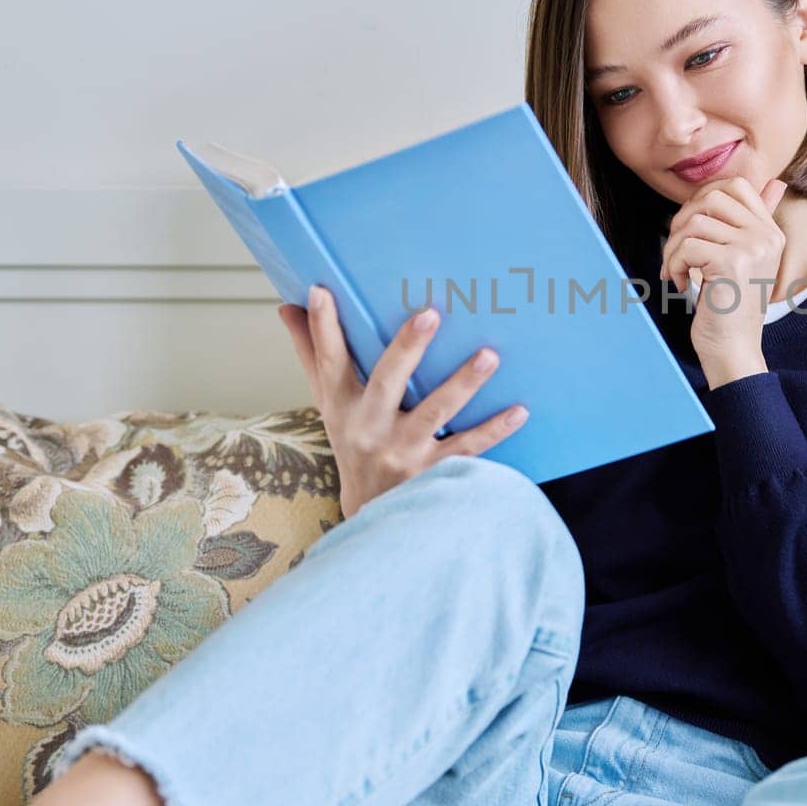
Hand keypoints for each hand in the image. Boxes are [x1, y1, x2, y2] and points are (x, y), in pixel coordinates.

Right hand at [278, 286, 529, 518]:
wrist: (372, 514)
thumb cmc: (354, 443)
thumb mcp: (330, 403)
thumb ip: (313, 354)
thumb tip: (287, 306)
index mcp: (343, 404)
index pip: (329, 360)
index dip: (323, 327)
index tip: (324, 291)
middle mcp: (370, 426)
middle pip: (387, 381)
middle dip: (407, 348)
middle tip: (430, 313)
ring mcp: (404, 450)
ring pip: (435, 412)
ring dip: (463, 383)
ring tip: (488, 356)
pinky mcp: (434, 471)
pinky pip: (468, 447)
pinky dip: (494, 430)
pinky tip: (519, 410)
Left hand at [660, 176, 787, 384]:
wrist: (733, 348)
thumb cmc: (730, 307)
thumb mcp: (747, 259)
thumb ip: (754, 222)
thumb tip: (777, 183)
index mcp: (771, 232)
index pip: (737, 185)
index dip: (704, 198)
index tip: (691, 228)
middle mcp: (767, 236)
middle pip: (712, 196)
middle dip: (683, 220)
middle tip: (678, 250)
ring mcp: (752, 248)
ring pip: (695, 222)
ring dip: (674, 247)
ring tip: (677, 270)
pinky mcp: (732, 263)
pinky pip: (687, 246)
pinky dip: (674, 263)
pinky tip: (680, 283)